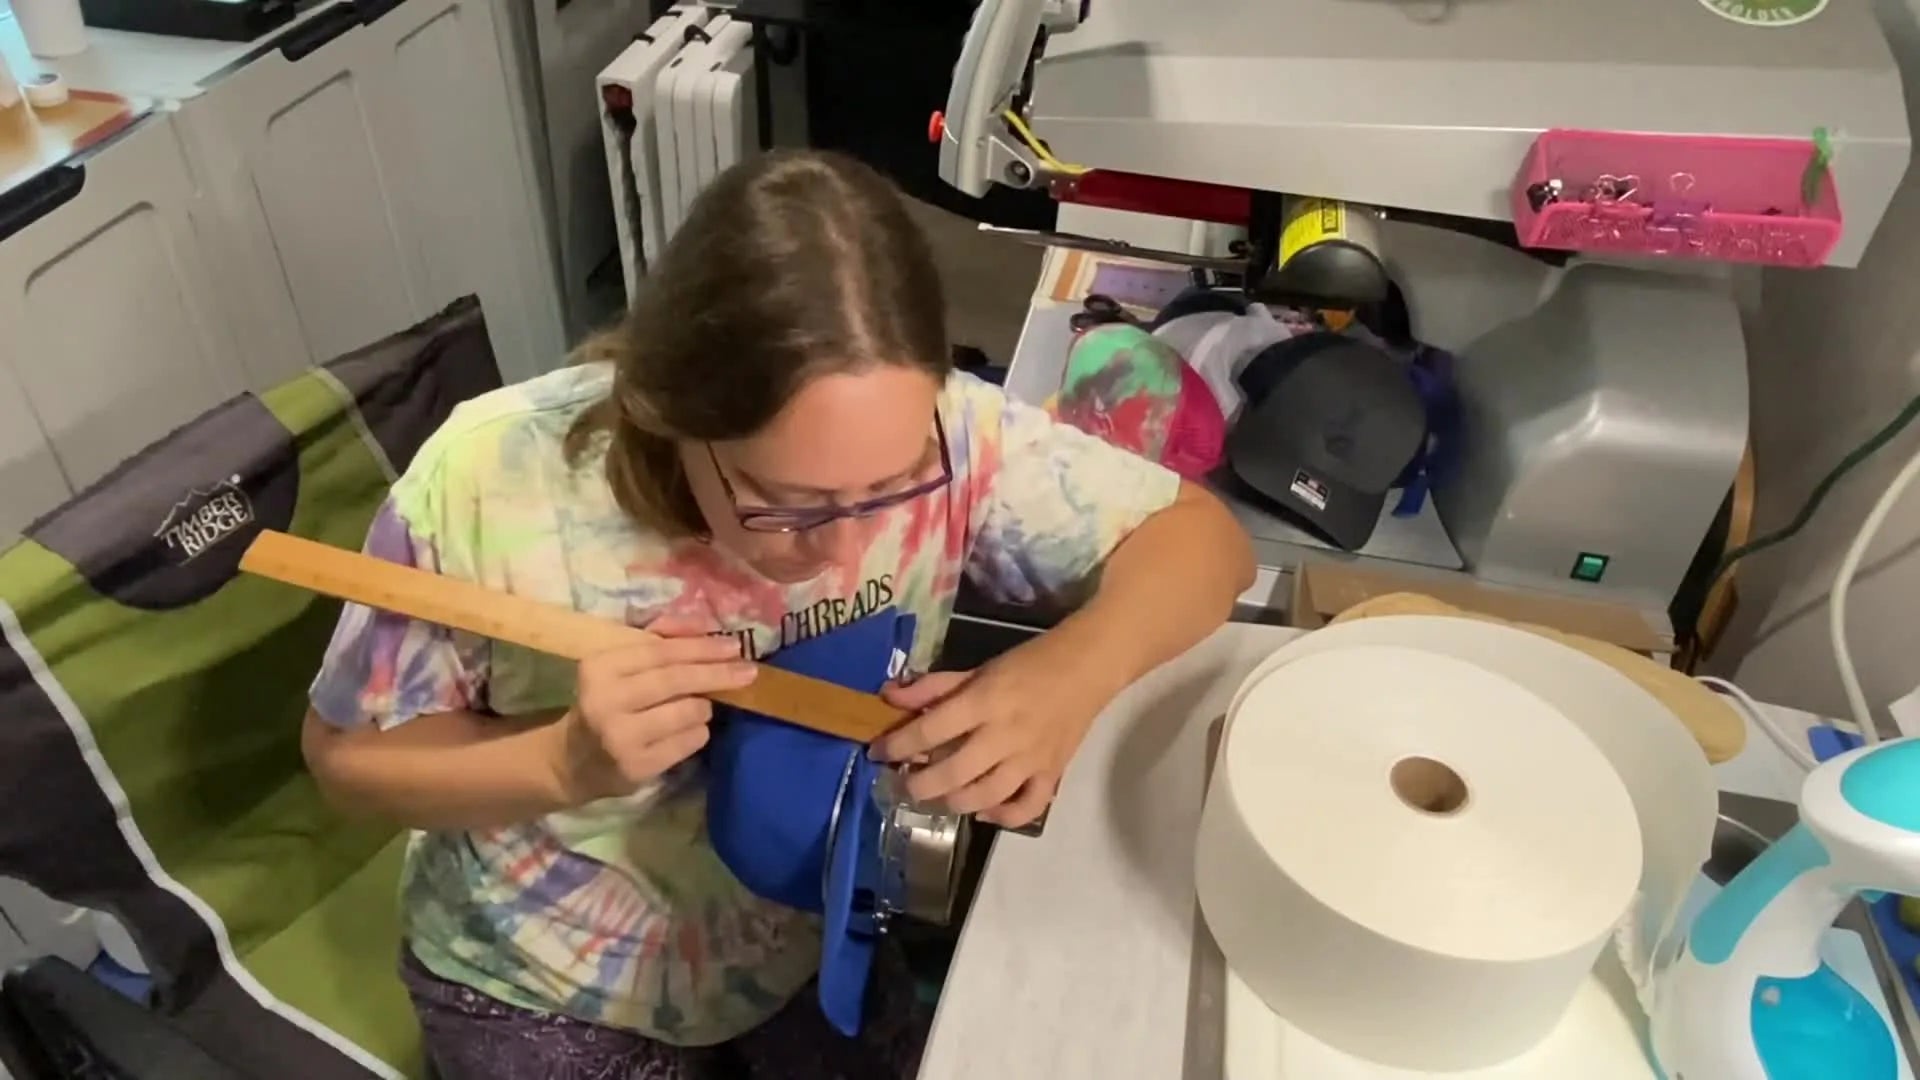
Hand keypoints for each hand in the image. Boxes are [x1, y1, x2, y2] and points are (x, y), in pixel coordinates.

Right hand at [549, 617, 756, 803]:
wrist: (575, 760)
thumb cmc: (608, 701)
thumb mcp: (621, 665)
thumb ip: (659, 640)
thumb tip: (705, 625)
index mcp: (599, 667)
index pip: (660, 651)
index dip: (701, 646)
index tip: (734, 645)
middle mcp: (606, 701)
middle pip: (676, 680)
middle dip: (717, 673)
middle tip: (748, 671)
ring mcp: (620, 737)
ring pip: (688, 712)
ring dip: (705, 706)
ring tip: (704, 706)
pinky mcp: (637, 767)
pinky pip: (688, 742)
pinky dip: (698, 732)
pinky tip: (690, 730)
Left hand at [873, 644, 1106, 828]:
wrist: (1088, 667)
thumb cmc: (1028, 663)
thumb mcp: (978, 668)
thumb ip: (934, 686)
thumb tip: (889, 697)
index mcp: (985, 701)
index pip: (931, 729)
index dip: (897, 744)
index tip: (876, 753)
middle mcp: (1005, 734)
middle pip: (953, 772)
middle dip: (919, 784)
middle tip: (903, 783)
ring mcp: (1031, 759)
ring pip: (985, 796)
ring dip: (953, 801)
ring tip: (937, 795)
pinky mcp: (1052, 774)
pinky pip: (1026, 808)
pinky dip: (1002, 816)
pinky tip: (983, 810)